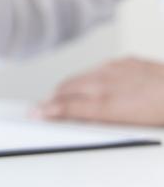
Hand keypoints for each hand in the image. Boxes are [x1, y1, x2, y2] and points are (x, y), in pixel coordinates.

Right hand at [37, 57, 163, 125]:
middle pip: (67, 88)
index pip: (67, 105)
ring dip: (68, 88)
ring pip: (80, 76)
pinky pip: (98, 68)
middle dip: (53, 98)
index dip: (47, 110)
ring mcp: (115, 69)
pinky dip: (89, 78)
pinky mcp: (125, 61)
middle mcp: (107, 82)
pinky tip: (92, 85)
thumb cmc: (162, 111)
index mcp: (106, 102)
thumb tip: (77, 120)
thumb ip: (98, 120)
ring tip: (63, 97)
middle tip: (44, 107)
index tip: (35, 113)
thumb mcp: (129, 125)